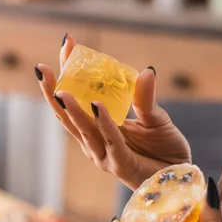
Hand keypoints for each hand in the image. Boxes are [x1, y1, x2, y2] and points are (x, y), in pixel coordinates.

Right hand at [35, 34, 190, 189]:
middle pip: (67, 114)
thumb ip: (144, 98)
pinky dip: (102, 123)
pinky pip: (110, 141)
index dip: (68, 72)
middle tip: (42, 68)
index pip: (77, 96)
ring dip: (71, 109)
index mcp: (98, 125)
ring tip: (60, 89)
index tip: (66, 44)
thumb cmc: (164, 148)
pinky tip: (95, 106)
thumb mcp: (155, 117)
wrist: (179, 177)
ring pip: (82, 130)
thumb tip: (146, 70)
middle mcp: (95, 140)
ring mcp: (104, 154)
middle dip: (54, 90)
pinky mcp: (120, 164)